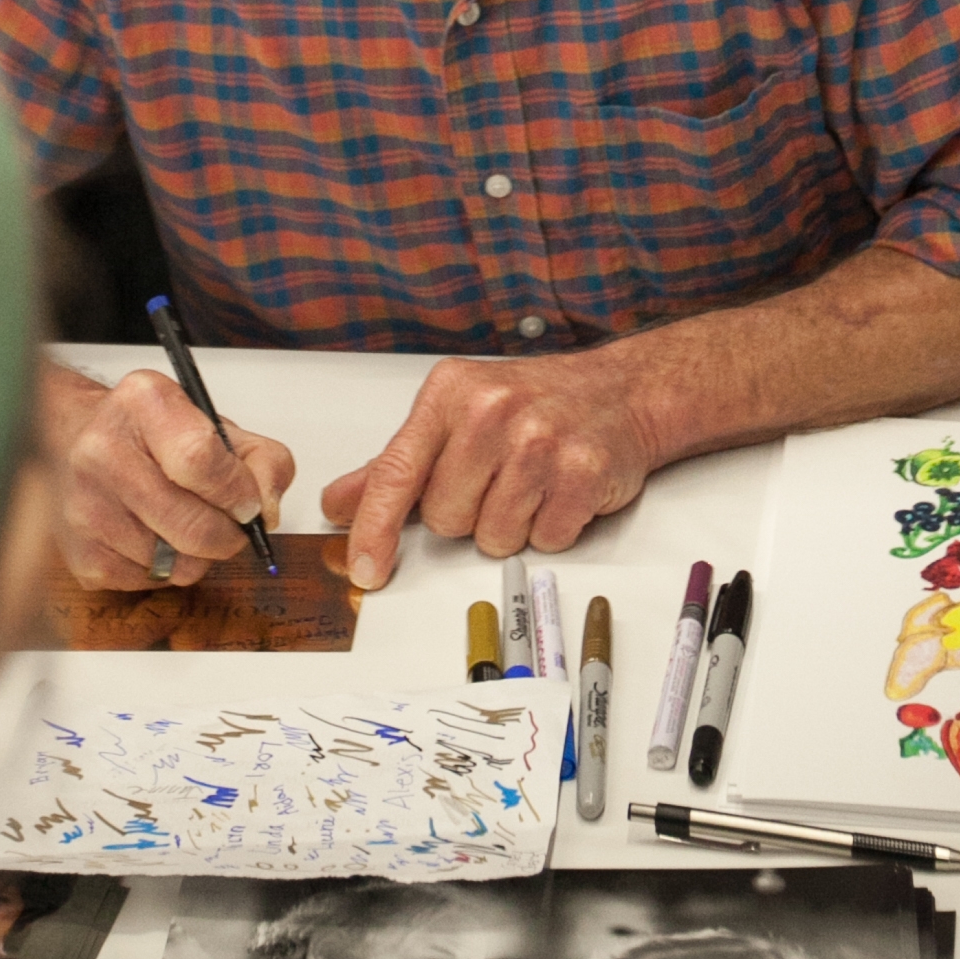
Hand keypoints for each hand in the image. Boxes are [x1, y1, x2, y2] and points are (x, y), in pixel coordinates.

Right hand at [43, 363, 293, 589]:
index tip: (249, 502)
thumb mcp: (216, 427)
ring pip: (177, 563)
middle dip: (228, 535)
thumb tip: (266, 512)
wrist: (73, 443)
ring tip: (188, 524)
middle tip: (232, 526)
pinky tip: (156, 537)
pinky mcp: (82, 555)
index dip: (236, 490)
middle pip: (191, 524)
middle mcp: (103, 451)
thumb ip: (262, 461)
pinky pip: (152, 583)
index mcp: (144, 402)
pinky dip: (168, 570)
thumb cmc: (154, 436)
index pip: (199, 458)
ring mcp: (86, 507)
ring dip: (200, 555)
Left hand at [320, 347, 654, 587]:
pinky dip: (550, 529)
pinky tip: (559, 491)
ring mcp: (539, 441)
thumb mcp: (457, 415)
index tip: (364, 568)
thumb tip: (339, 504)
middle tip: (496, 478)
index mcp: (450, 393)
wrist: (620, 390)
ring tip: (530, 483)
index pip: (396, 472)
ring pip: (493, 537)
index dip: (375, 528)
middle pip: (445, 518)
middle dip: (467, 514)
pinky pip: (543, 541)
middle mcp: (492, 411)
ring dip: (510, 525)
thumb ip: (395, 465)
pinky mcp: (581, 473)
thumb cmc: (534, 403)